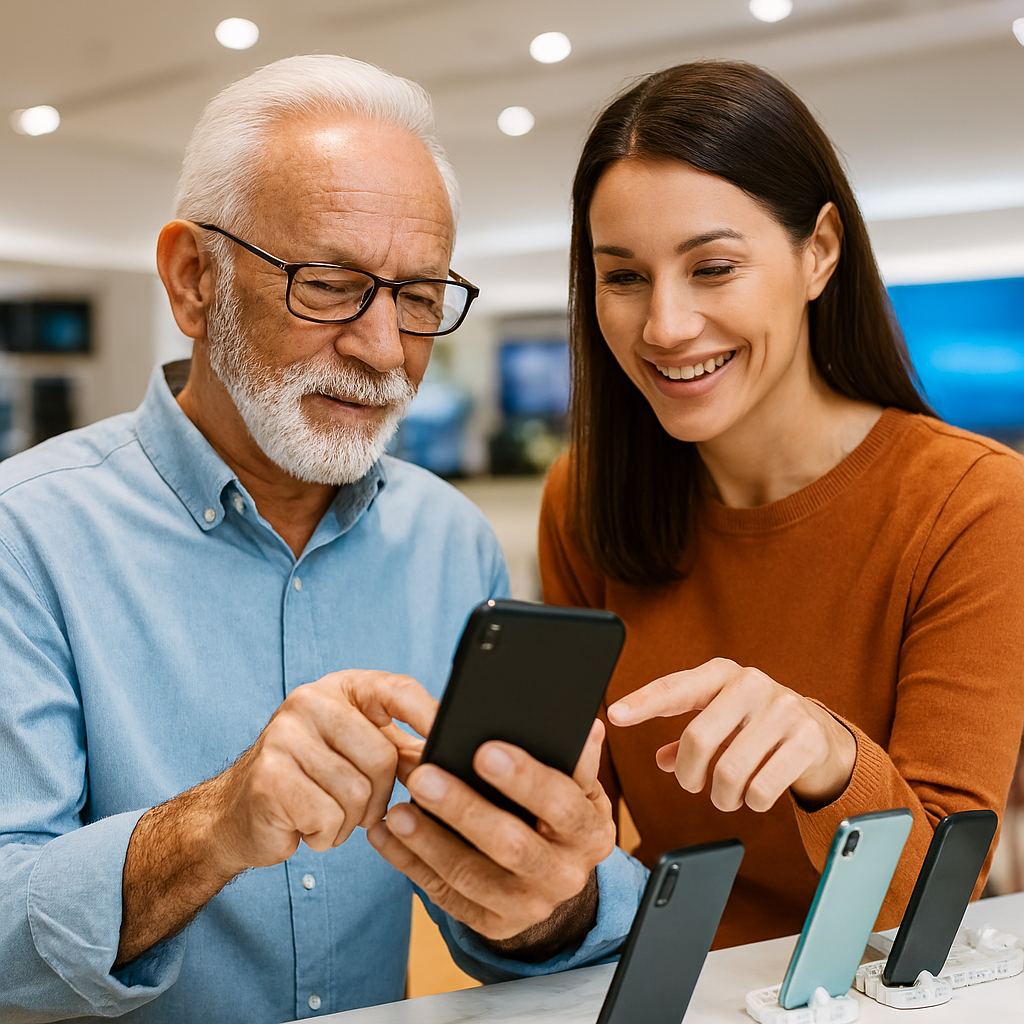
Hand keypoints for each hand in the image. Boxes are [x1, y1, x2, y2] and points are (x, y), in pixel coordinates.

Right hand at [211, 670, 436, 871]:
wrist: (234, 816)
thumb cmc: (310, 782)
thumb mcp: (356, 753)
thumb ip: (402, 749)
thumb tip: (450, 756)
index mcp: (339, 688)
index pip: (397, 690)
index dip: (430, 716)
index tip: (454, 740)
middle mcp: (309, 701)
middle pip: (384, 757)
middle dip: (380, 797)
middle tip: (358, 808)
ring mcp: (285, 736)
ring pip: (358, 793)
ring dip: (349, 821)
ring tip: (325, 813)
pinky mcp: (269, 777)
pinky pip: (329, 817)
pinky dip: (325, 835)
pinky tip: (305, 826)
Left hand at [366, 720, 615, 954]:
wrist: (555, 875)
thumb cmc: (561, 814)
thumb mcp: (579, 788)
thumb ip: (576, 760)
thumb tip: (587, 725)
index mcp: (590, 834)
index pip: (561, 804)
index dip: (524, 779)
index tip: (484, 751)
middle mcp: (564, 876)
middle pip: (511, 845)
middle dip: (463, 810)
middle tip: (423, 777)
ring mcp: (528, 907)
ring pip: (471, 876)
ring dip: (429, 842)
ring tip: (398, 810)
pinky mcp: (492, 924)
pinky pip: (445, 896)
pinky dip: (410, 865)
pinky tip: (386, 836)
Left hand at [607, 659, 856, 811]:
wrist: (821, 732)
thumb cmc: (756, 724)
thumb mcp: (721, 720)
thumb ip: (688, 736)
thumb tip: (661, 760)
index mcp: (722, 674)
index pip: (675, 688)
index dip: (643, 702)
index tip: (615, 714)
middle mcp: (751, 684)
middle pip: (698, 739)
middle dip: (689, 775)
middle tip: (692, 786)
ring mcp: (782, 709)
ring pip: (729, 771)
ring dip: (722, 796)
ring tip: (727, 796)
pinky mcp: (807, 740)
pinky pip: (762, 788)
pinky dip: (752, 802)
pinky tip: (755, 795)